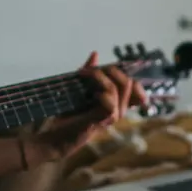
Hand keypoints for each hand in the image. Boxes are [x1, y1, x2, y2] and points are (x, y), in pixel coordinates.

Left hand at [24, 52, 147, 165]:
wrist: (55, 136)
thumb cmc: (68, 115)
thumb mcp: (79, 88)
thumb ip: (90, 72)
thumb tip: (95, 54)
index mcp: (117, 103)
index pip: (136, 87)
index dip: (128, 73)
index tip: (108, 67)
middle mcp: (119, 109)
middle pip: (129, 82)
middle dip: (110, 70)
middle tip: (88, 70)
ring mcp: (112, 116)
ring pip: (121, 87)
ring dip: (101, 76)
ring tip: (83, 75)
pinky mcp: (102, 121)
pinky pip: (111, 102)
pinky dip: (100, 90)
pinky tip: (88, 92)